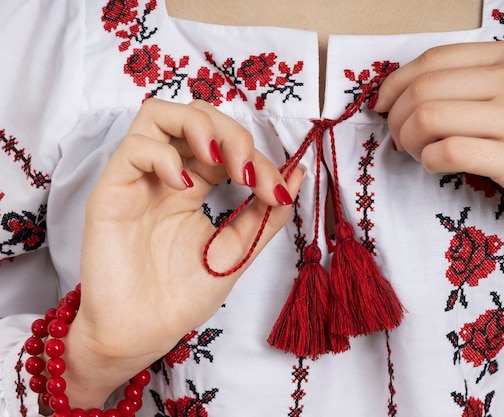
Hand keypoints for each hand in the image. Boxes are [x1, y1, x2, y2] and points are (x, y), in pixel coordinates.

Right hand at [63, 99, 304, 407]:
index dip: (258, 158)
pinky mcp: (112, 190)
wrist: (141, 334)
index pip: (227, 145)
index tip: (278, 191)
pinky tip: (183, 186)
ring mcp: (140, 179)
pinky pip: (134, 147)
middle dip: (233, 134)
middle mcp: (168, 174)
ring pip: (160, 114)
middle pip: (197, 116)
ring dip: (200, 126)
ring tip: (221, 162)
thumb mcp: (236, 250)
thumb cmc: (182, 296)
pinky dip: (164, 156)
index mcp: (197, 185)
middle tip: (249, 172)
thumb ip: (265, 214)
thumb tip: (297, 174)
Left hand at [374, 39, 503, 273]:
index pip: (433, 59)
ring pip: (427, 117)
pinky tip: (437, 166)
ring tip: (419, 153)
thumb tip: (399, 93)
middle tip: (400, 139)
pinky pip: (447, 152)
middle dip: (395, 117)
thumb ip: (467, 83)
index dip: (395, 84)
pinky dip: (428, 161)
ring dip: (409, 140)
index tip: (383, 107)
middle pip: (423, 88)